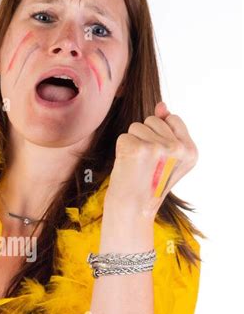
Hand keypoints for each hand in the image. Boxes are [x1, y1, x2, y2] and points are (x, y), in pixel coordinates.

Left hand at [104, 101, 198, 219]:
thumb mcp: (165, 156)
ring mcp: (158, 148)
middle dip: (145, 137)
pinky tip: (128, 166)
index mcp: (191, 151)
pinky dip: (121, 150)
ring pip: (137, 126)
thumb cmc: (148, 182)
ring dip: (133, 143)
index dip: (160, 134)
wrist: (133, 208)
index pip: (172, 119)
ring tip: (137, 166)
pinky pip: (124, 136)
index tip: (157, 158)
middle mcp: (178, 149)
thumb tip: (162, 105)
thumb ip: (167, 128)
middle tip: (145, 164)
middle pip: (153, 120)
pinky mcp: (137, 148)